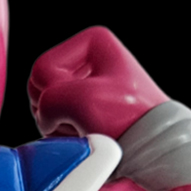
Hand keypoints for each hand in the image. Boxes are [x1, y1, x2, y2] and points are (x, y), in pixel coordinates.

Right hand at [27, 26, 167, 138]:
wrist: (150, 149)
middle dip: (54, 109)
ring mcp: (85, 83)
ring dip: (58, 123)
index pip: (42, 68)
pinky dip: (64, 131)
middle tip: (81, 121)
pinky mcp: (84, 106)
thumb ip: (49, 99)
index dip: (53, 94)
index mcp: (92, 41)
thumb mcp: (83, 101)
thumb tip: (44, 116)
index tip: (81, 107)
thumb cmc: (128, 121)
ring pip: (44, 103)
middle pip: (40, 85)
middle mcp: (89, 58)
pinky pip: (55, 117)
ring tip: (85, 129)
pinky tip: (84, 135)